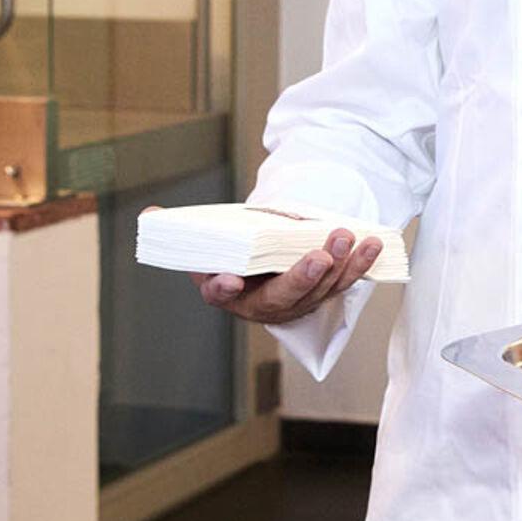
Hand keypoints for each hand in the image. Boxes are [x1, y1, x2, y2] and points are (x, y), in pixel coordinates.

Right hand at [145, 206, 385, 324]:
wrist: (262, 261)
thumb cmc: (232, 251)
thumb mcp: (204, 239)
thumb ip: (179, 228)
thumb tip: (150, 217)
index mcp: (225, 290)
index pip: (220, 292)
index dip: (224, 287)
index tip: (229, 279)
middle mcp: (261, 302)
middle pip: (282, 296)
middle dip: (302, 277)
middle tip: (318, 256)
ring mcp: (297, 300)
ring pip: (319, 289)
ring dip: (338, 266)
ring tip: (347, 238)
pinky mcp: (324, 291)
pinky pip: (343, 281)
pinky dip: (359, 264)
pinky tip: (371, 245)